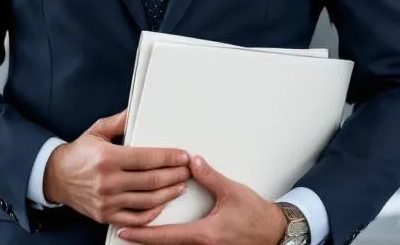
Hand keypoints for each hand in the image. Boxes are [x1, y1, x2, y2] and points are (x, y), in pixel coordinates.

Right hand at [44, 109, 192, 226]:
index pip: (147, 159)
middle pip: (151, 180)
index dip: (169, 158)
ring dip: (168, 193)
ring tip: (181, 186)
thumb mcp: (96, 132)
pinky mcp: (105, 215)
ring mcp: (107, 201)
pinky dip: (151, 214)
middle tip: (188, 170)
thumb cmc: (78, 153)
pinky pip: (135, 218)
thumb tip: (136, 111)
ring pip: (147, 201)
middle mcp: (108, 181)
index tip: (183, 156)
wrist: (54, 177)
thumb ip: (119, 122)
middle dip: (175, 175)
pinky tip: (161, 205)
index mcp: (107, 158)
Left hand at [116, 155, 288, 244]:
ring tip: (139, 228)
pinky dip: (173, 239)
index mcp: (204, 234)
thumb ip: (211, 177)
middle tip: (123, 228)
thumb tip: (193, 161)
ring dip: (158, 239)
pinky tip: (165, 231)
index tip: (124, 230)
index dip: (143, 234)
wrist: (276, 234)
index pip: (166, 236)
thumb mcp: (232, 193)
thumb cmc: (257, 217)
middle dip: (144, 238)